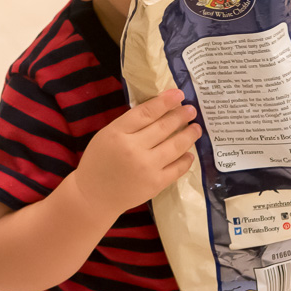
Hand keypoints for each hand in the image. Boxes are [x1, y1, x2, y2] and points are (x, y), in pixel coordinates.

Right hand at [69, 88, 199, 218]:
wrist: (94, 196)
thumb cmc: (99, 161)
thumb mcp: (107, 135)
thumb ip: (129, 124)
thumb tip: (159, 110)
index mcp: (118, 133)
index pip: (146, 112)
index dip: (165, 102)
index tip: (178, 94)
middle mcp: (133, 149)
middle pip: (163, 127)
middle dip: (181, 116)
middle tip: (191, 109)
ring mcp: (146, 167)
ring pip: (175, 146)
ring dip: (189, 135)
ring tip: (196, 128)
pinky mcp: (155, 184)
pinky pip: (177, 169)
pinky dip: (186, 159)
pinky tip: (190, 153)